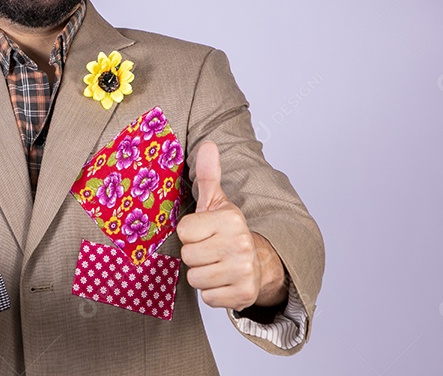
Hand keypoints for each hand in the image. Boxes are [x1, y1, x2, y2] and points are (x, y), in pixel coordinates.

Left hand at [176, 141, 285, 310]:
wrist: (259, 263)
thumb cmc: (228, 231)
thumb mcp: (217, 201)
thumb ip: (208, 175)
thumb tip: (207, 145)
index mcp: (230, 219)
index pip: (184, 231)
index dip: (190, 233)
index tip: (204, 232)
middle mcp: (239, 244)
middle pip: (188, 256)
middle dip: (195, 255)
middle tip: (210, 250)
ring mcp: (243, 271)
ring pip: (195, 278)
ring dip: (202, 275)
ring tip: (216, 265)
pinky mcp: (244, 295)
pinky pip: (207, 297)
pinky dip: (212, 292)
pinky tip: (224, 281)